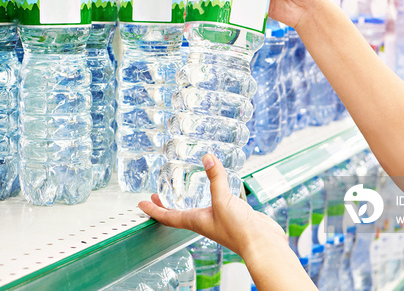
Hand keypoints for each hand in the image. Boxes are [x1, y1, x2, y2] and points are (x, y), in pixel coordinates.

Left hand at [138, 154, 286, 259]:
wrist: (262, 244)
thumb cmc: (240, 231)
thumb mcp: (223, 199)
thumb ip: (215, 178)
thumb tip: (207, 158)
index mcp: (196, 221)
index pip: (167, 216)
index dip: (153, 209)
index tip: (141, 204)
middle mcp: (204, 221)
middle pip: (178, 214)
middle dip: (166, 205)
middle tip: (156, 196)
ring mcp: (218, 220)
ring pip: (196, 210)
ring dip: (186, 202)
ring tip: (182, 191)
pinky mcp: (232, 217)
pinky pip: (215, 205)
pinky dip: (209, 197)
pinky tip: (215, 190)